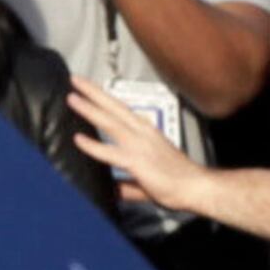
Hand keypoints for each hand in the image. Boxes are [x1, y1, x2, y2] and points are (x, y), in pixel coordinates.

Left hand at [67, 77, 196, 212]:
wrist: (196, 187)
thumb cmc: (178, 182)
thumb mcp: (148, 179)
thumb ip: (126, 184)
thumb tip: (112, 190)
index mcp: (147, 133)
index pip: (122, 111)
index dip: (105, 99)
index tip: (89, 89)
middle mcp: (143, 133)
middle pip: (115, 107)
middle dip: (94, 92)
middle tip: (76, 79)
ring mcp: (140, 145)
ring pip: (110, 122)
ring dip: (90, 109)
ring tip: (72, 98)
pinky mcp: (137, 161)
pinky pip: (109, 152)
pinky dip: (93, 145)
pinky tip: (78, 139)